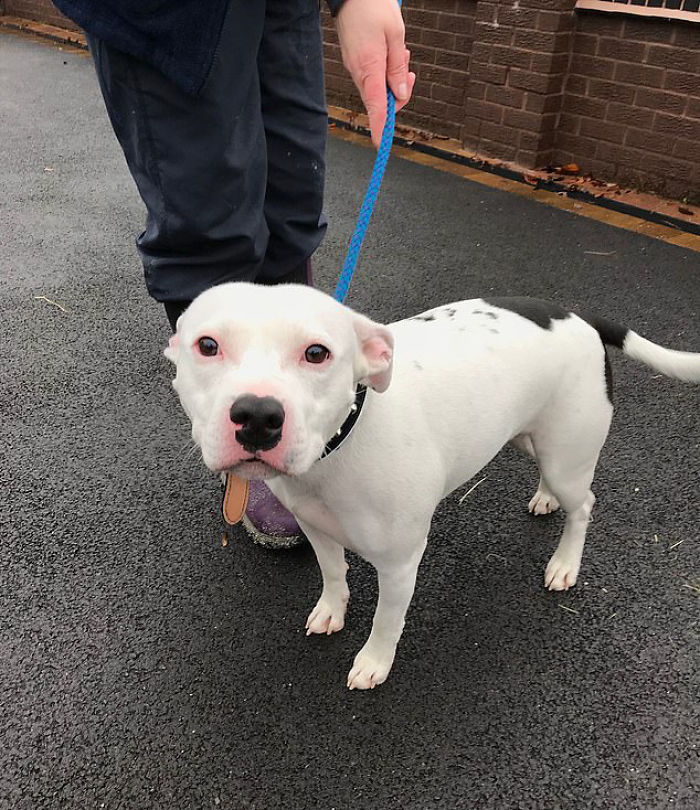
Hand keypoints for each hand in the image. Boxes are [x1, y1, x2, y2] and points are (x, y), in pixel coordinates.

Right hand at [335, 0, 415, 147]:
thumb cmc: (374, 8)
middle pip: (381, 101)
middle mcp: (359, 73)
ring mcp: (355, 68)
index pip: (376, 107)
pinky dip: (385, 71)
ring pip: (378, 88)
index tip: (381, 145)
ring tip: (401, 53)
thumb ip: (398, 68)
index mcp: (370, 69)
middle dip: (399, 95)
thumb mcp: (396, 36)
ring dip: (393, 79)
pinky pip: (373, 77)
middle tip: (410, 73)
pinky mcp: (356, 62)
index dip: (380, 127)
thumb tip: (399, 94)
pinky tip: (391, 52)